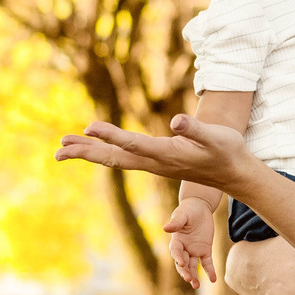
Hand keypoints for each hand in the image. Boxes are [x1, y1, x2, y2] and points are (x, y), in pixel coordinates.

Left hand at [55, 115, 261, 196]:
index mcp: (167, 154)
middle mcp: (156, 162)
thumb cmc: (227, 152)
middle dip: (86, 152)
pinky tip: (94, 146)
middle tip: (59, 148)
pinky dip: (104, 151)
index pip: (133, 144)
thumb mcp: (216, 137)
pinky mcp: (156, 162)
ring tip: (64, 146)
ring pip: (115, 159)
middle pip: (114, 158)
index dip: (111, 135)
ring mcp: (154, 164)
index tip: (90, 127)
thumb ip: (196, 129)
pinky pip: (123, 158)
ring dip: (89, 152)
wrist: (235, 173)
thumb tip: (176, 120)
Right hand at [166, 199, 216, 289]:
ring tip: (196, 286)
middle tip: (188, 279)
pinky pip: (207, 263)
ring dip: (194, 276)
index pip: (176, 251)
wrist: (199, 207)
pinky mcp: (205, 250)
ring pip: (193, 266)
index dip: (178, 257)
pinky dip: (210, 271)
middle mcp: (184, 248)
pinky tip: (213, 279)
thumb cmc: (188, 210)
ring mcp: (194, 251)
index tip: (180, 263)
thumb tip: (165, 228)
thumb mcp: (182, 214)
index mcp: (177, 240)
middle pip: (183, 263)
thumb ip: (176, 222)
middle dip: (184, 271)